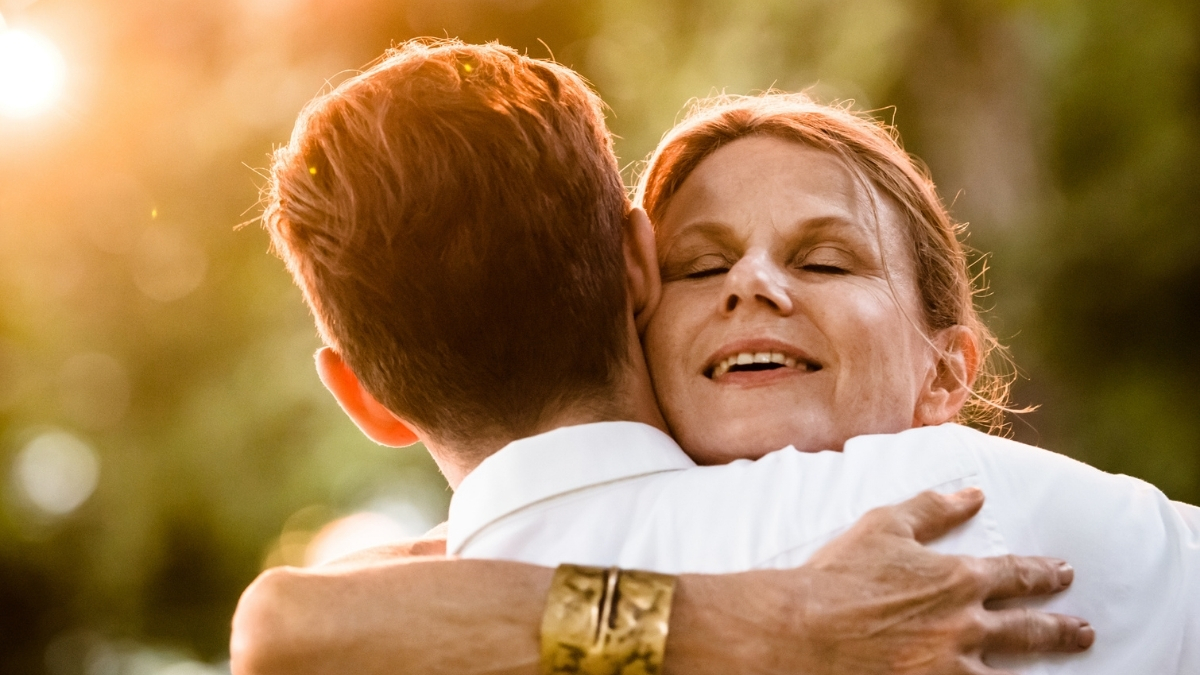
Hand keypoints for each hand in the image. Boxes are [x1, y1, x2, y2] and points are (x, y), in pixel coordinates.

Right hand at [665, 488, 1091, 674]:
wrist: (802, 630)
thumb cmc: (839, 575)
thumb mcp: (884, 526)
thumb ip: (933, 509)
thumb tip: (974, 495)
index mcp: (957, 579)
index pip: (1016, 574)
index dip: (1043, 573)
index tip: (1063, 573)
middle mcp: (966, 627)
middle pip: (1028, 629)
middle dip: (1060, 629)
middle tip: (1083, 630)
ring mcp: (952, 668)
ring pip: (1012, 671)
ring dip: (1039, 666)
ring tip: (1057, 667)